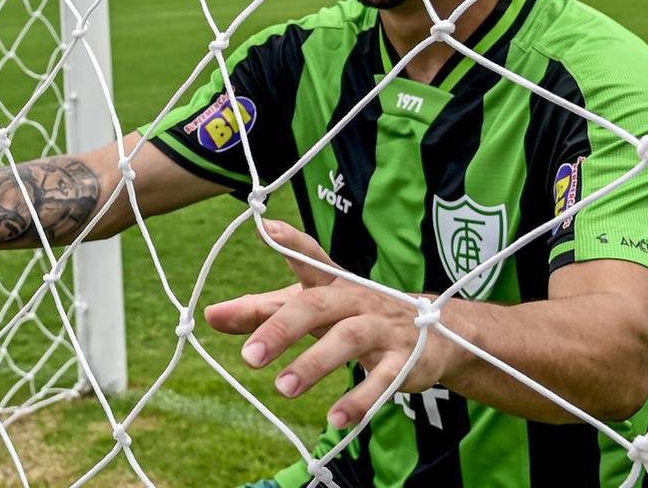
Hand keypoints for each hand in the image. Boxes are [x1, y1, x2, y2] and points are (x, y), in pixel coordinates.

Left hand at [204, 220, 460, 429]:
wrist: (437, 331)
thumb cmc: (357, 315)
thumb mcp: (313, 308)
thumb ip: (263, 311)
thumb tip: (209, 315)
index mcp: (334, 283)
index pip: (310, 258)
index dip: (290, 242)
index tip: (266, 228)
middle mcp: (357, 299)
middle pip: (318, 305)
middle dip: (282, 328)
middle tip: (248, 358)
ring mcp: (383, 329)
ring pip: (349, 339)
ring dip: (315, 364)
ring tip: (282, 388)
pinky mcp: (406, 361)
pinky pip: (384, 380)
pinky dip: (360, 400)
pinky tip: (335, 420)